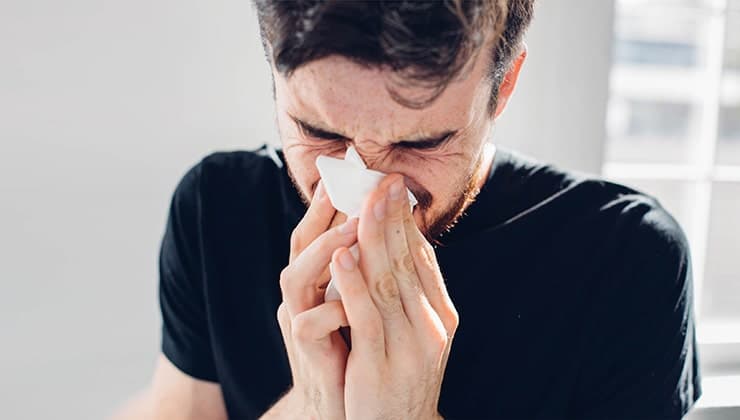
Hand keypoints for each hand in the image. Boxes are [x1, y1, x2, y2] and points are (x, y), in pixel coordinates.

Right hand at [274, 181, 355, 419]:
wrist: (344, 403)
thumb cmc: (357, 344)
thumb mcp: (361, 298)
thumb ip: (366, 265)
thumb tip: (390, 221)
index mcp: (318, 277)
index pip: (321, 228)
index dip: (333, 197)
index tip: (353, 164)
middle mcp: (302, 292)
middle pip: (300, 242)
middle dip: (324, 210)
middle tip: (352, 181)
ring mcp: (297, 319)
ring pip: (296, 275)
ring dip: (326, 249)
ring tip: (358, 226)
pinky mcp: (303, 349)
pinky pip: (311, 324)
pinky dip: (333, 309)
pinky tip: (358, 301)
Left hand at [330, 174, 458, 419]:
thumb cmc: (398, 378)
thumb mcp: (411, 332)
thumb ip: (406, 292)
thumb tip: (399, 245)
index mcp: (440, 315)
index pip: (422, 258)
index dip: (406, 220)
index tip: (392, 186)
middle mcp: (431, 327)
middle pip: (409, 262)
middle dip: (394, 217)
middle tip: (383, 178)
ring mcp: (409, 347)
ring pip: (390, 283)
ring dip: (376, 238)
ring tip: (365, 202)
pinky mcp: (380, 365)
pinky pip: (367, 317)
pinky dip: (354, 284)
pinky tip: (342, 256)